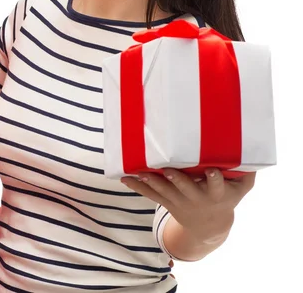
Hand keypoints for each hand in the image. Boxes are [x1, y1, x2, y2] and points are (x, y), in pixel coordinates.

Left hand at [121, 169, 254, 243]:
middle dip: (178, 180)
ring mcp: (179, 202)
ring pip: (164, 192)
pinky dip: (137, 186)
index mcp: (216, 194)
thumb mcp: (240, 189)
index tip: (211, 171)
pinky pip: (150, 194)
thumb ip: (246, 172)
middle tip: (169, 171)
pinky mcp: (166, 202)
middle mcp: (197, 198)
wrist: (209, 226)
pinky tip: (124, 178)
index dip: (215, 179)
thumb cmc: (226, 198)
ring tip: (139, 172)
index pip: (217, 186)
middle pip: (186, 189)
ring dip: (151, 182)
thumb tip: (251, 149)